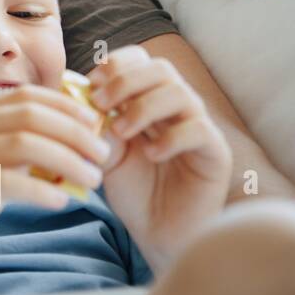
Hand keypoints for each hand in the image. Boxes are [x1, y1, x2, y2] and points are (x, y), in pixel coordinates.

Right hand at [0, 85, 108, 275]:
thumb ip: (26, 150)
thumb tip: (80, 140)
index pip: (25, 95)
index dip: (66, 104)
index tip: (96, 124)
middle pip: (29, 114)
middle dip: (74, 132)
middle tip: (103, 155)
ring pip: (22, 142)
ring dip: (66, 159)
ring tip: (92, 179)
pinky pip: (7, 181)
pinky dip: (41, 190)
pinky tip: (61, 201)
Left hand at [88, 45, 231, 268]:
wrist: (158, 234)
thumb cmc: (132, 191)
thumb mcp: (104, 154)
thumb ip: (95, 126)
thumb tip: (78, 97)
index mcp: (149, 100)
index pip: (140, 60)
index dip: (115, 65)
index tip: (91, 86)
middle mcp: (177, 109)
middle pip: (161, 68)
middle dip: (125, 81)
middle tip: (100, 104)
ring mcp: (199, 129)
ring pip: (180, 93)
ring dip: (143, 107)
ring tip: (122, 132)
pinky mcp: (216, 154)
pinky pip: (200, 130)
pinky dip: (171, 137)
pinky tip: (151, 154)